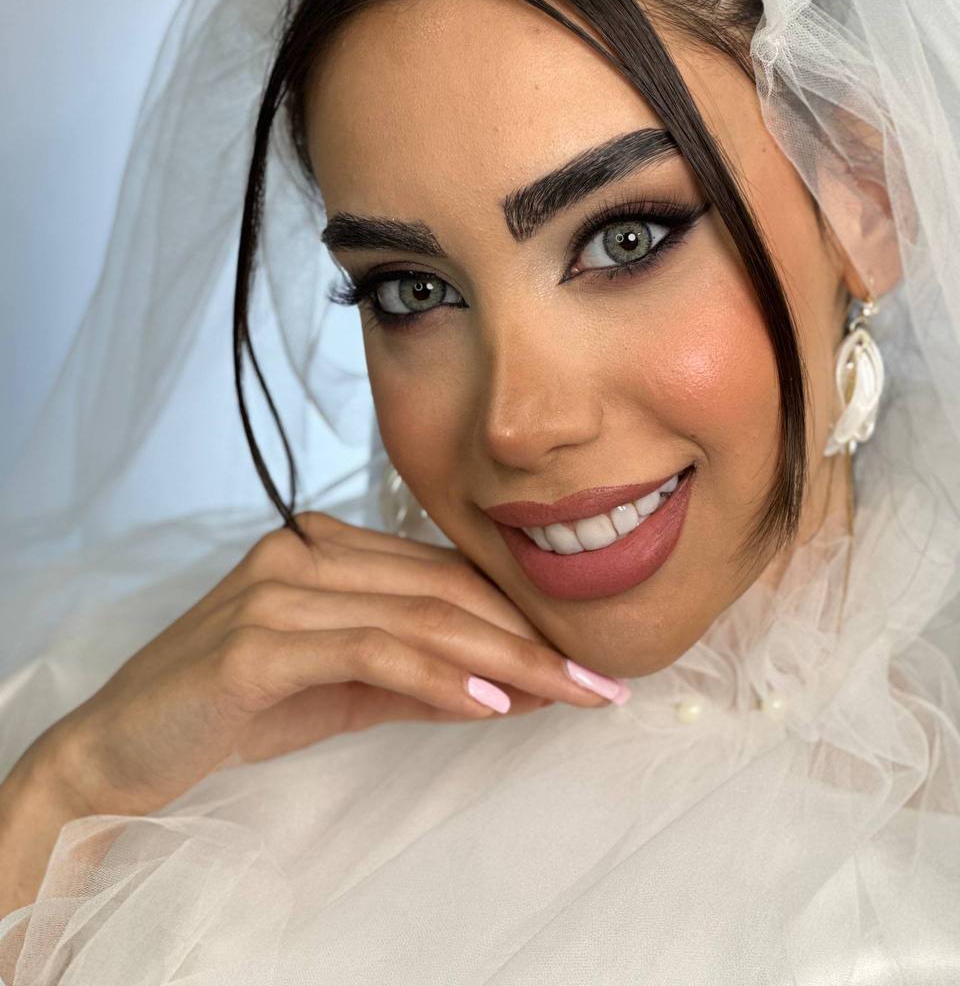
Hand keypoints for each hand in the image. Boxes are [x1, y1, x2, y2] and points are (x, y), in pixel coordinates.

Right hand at [40, 511, 622, 818]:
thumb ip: (414, 678)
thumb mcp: (337, 691)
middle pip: (441, 589)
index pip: (440, 574)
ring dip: (504, 659)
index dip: (516, 612)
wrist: (117, 748)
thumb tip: (505, 686)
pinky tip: (489, 705)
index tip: (579, 656)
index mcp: (322, 550)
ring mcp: (277, 590)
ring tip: (568, 695)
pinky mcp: (257, 641)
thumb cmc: (227, 710)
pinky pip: (371, 651)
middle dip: (529, 638)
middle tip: (598, 680)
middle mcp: (303, 554)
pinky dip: (438, 676)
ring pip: (418, 614)